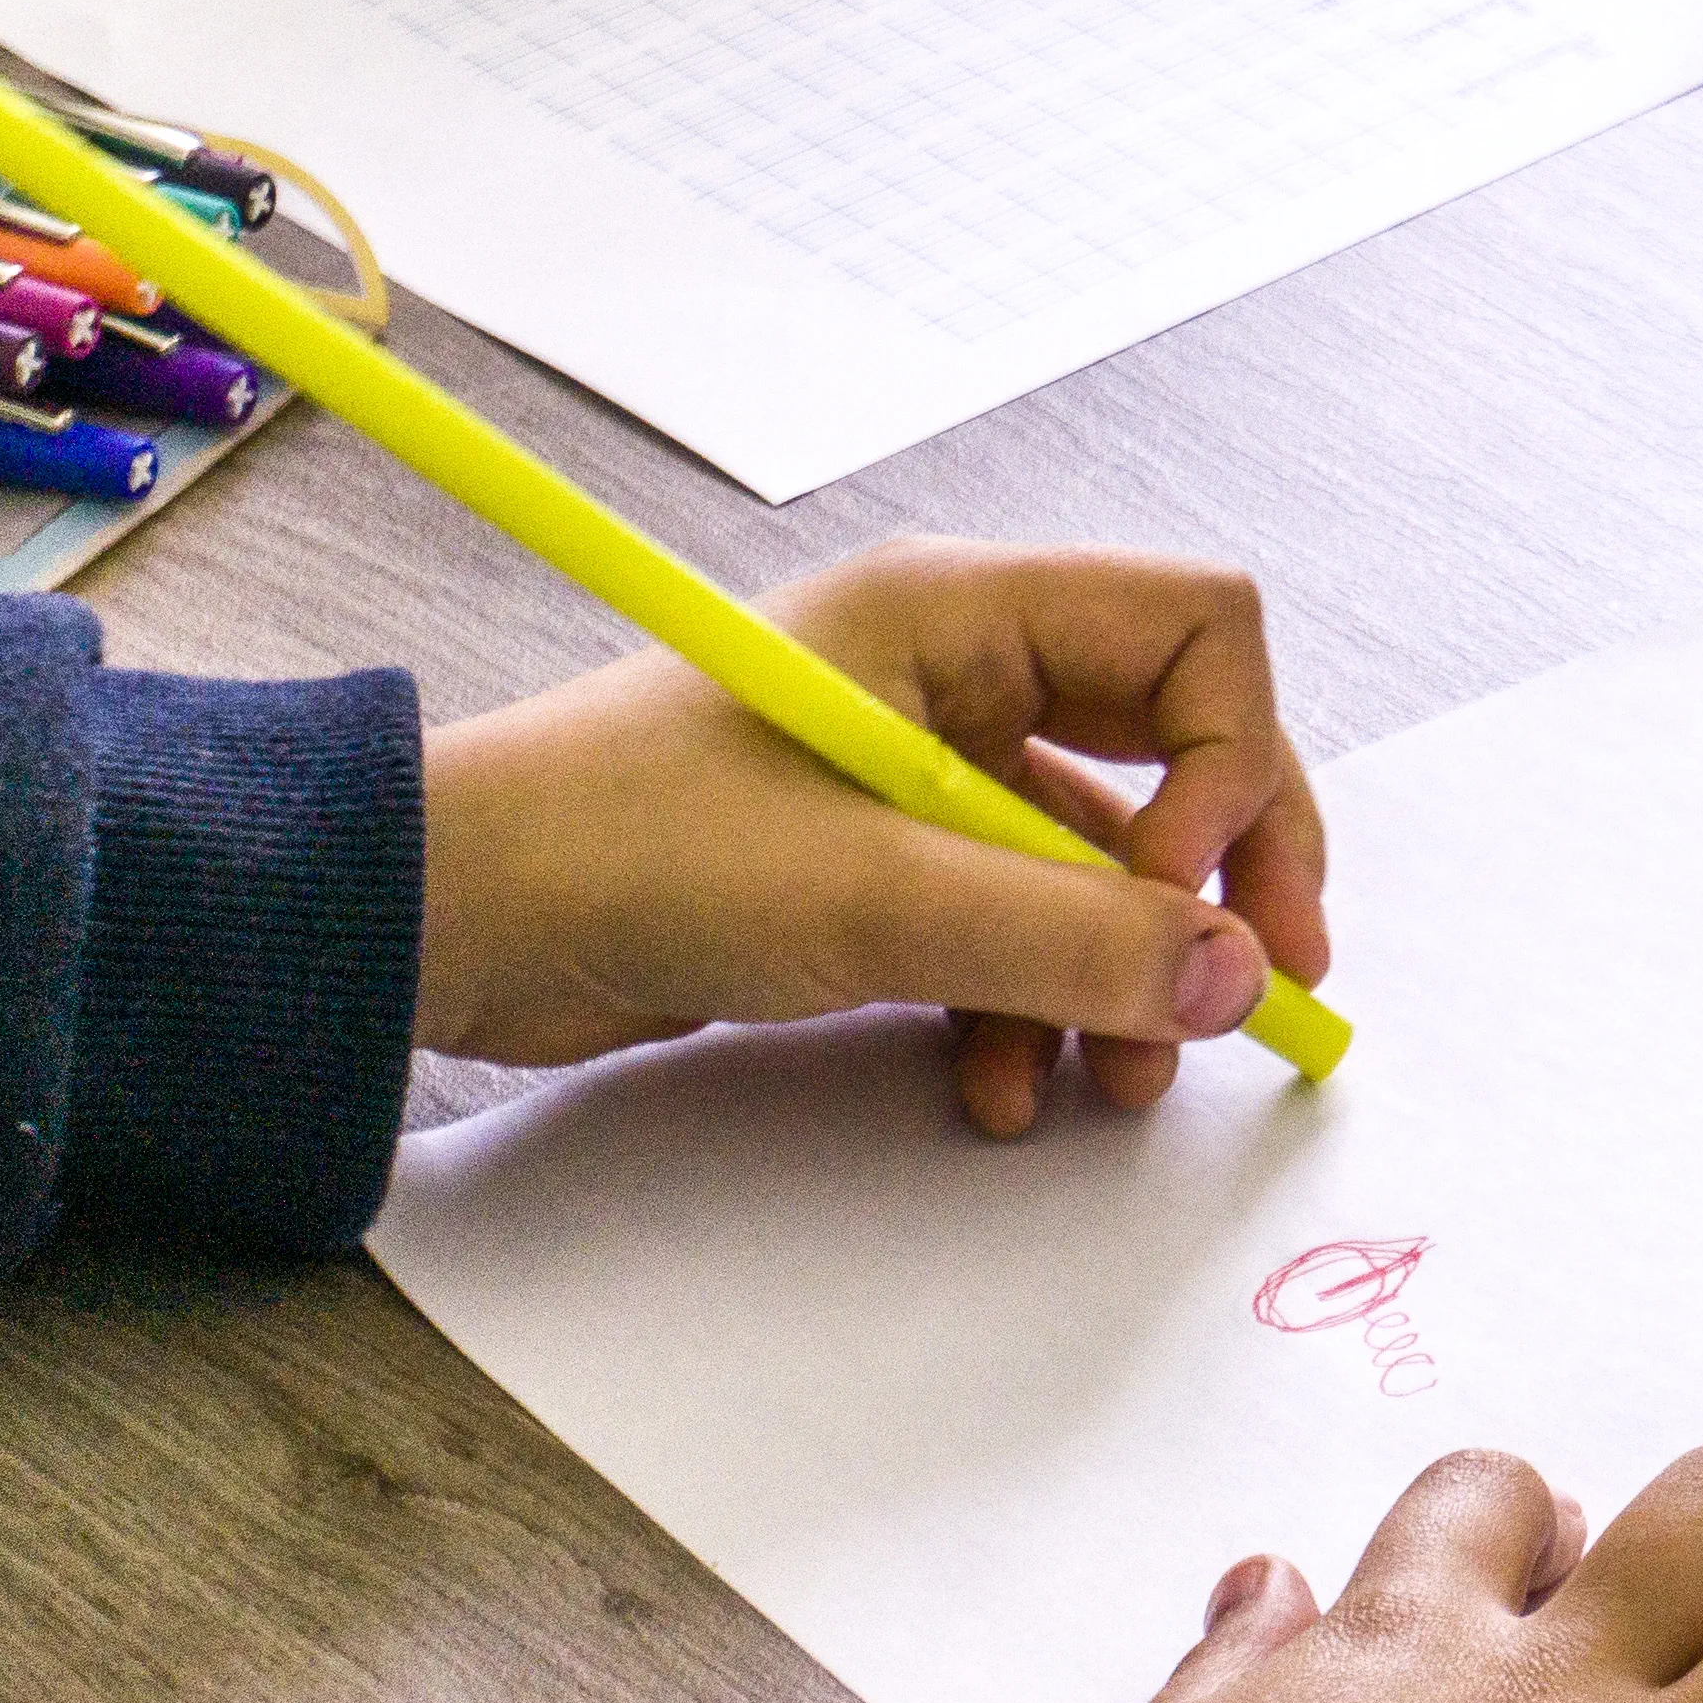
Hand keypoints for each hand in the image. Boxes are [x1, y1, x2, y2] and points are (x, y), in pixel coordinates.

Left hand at [414, 536, 1330, 1137]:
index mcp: (961, 614)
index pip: (1198, 638)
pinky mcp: (876, 869)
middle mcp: (956, 675)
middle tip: (1259, 995)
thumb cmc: (621, 843)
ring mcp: (918, 776)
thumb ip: (1071, 942)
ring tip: (1110, 1082)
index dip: (1236, 764)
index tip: (1207, 897)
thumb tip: (1234, 979)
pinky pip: (1013, 933)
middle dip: (1214, 885)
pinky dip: (1029, 1014)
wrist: (443, 916)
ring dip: (1121, 978)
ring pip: (1096, 869)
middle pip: (1175, 755)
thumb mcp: (873, 897)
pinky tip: (994, 1088)